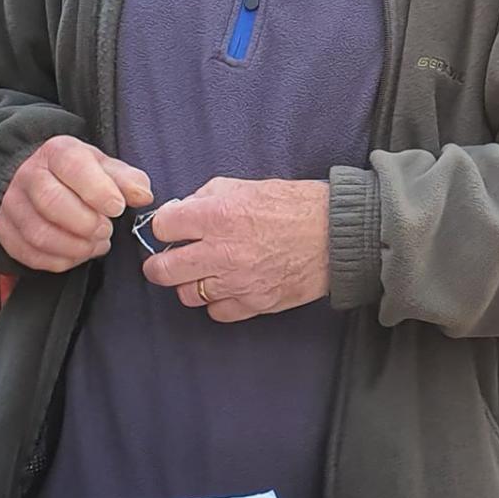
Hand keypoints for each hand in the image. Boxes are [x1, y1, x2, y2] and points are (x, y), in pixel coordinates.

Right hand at [0, 134, 151, 272]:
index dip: (98, 190)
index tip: (118, 208)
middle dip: (86, 223)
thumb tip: (143, 196)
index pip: (73, 167)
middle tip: (106, 230)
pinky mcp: (5, 231)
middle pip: (52, 203)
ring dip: (75, 247)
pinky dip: (59, 261)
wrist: (39, 179)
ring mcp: (12, 204)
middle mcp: (28, 175)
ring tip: (97, 245)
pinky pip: (29, 255)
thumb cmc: (80, 174)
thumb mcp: (106, 167)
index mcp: (58, 152)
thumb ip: (127, 179)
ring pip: (39, 234)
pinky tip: (78, 255)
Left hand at [140, 177, 329, 322]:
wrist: (338, 234)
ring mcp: (236, 282)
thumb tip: (184, 209)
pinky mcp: (254, 303)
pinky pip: (217, 312)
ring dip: (190, 284)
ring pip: (186, 295)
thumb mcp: (249, 185)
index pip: (161, 226)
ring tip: (203, 274)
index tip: (171, 227)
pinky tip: (227, 288)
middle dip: (160, 262)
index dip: (165, 225)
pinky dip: (218, 302)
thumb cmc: (298, 205)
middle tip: (169, 259)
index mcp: (218, 215)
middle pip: (162, 269)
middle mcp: (221, 251)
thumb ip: (210, 195)